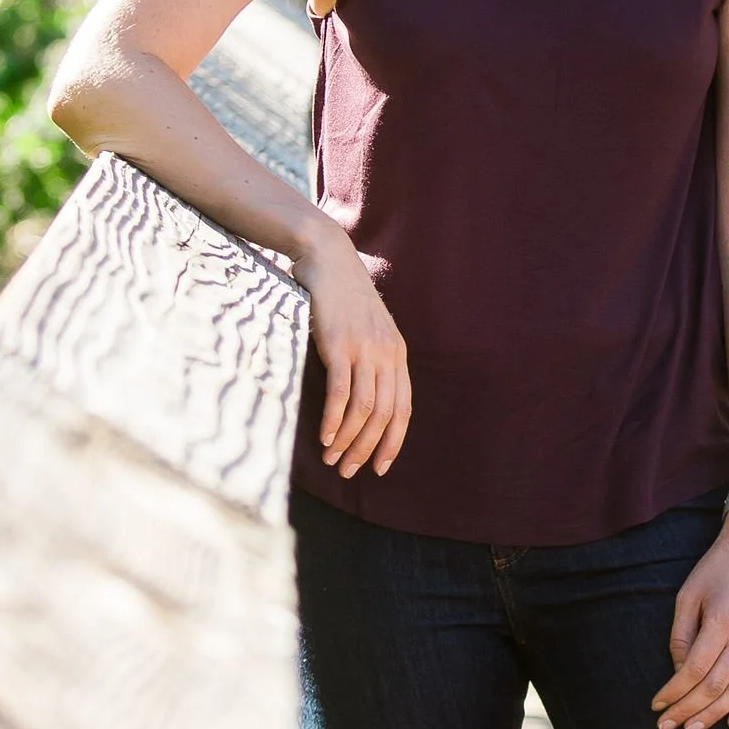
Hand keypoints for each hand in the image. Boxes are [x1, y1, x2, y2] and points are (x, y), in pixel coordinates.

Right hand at [296, 222, 411, 477]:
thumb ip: (369, 359)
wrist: (327, 257)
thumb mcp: (366, 329)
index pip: (403, 409)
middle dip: (367, 449)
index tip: (380, 467)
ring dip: (348, 440)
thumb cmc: (341, 297)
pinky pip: (341, 392)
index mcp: (397, 353)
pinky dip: (335, 419)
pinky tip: (325, 437)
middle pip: (384, 415)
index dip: (393, 442)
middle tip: (349, 471)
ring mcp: (364, 349)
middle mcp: (387, 354)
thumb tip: (360, 398)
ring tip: (333, 459)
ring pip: (363, 409)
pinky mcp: (339, 344)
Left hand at [653, 510, 728, 728]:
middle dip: (687, 710)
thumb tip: (677, 671)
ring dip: (713, 715)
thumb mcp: (688, 596)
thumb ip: (681, 635)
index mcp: (722, 623)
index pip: (695, 669)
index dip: (674, 691)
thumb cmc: (715, 571)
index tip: (656, 704)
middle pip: (714, 686)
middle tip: (665, 727)